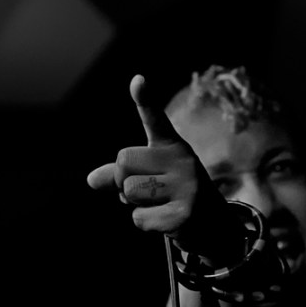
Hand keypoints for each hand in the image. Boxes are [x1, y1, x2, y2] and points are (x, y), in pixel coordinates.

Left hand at [86, 75, 240, 260]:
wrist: (214, 226)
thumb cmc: (175, 194)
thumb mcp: (151, 177)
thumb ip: (120, 174)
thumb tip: (90, 180)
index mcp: (172, 146)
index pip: (155, 120)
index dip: (145, 100)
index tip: (137, 80)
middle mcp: (182, 160)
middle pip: (123, 163)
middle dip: (122, 181)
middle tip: (146, 189)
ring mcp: (186, 187)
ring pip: (129, 191)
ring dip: (134, 204)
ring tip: (159, 204)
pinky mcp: (183, 214)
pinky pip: (139, 218)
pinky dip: (145, 223)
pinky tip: (167, 220)